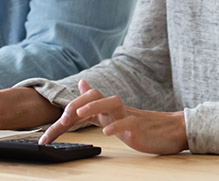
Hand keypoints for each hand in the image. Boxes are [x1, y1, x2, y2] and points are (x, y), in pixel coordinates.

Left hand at [39, 79, 187, 154]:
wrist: (172, 130)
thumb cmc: (142, 125)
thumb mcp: (114, 114)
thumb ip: (97, 103)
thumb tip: (82, 83)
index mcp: (107, 109)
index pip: (81, 107)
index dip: (64, 119)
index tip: (47, 135)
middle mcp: (115, 109)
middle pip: (93, 97)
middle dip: (74, 107)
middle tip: (61, 120)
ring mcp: (128, 115)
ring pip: (110, 103)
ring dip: (93, 107)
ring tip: (79, 114)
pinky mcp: (139, 125)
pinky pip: (127, 122)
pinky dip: (116, 126)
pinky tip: (107, 132)